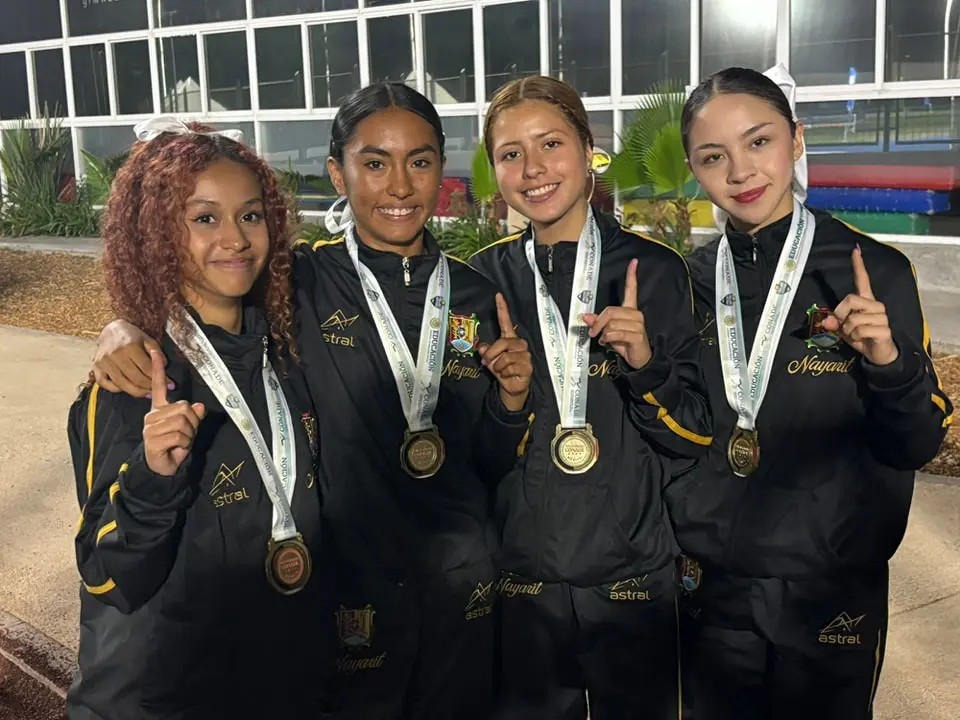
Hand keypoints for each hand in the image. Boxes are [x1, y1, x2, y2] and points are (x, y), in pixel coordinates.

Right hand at [94, 320, 171, 397]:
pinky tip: (129, 388)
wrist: (110, 331)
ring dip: (137, 392)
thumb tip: (164, 368)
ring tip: (147, 393)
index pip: (147, 368)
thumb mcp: (147, 339)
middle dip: (150, 387)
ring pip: (123, 384)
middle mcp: (115, 354)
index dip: (160, 378)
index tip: (171, 384)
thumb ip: (156, 352)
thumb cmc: (132, 336)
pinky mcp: (95, 368)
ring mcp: (103, 362)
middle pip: (136, 378)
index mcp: (129, 346)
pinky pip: (107, 385)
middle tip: (158, 391)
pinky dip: (118, 389)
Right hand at [143, 349, 204, 475]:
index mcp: (160, 408)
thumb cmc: (175, 446)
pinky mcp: (152, 439)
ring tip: (180, 442)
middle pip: (184, 407)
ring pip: (183, 422)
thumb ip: (194, 416)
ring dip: (188, 435)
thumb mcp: (189, 429)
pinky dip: (184, 443)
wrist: (163, 467)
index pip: (158, 386)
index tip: (154, 351)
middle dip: (192, 423)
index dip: (158, 369)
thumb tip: (200, 406)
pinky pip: (179, 435)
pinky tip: (175, 448)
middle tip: (186, 434)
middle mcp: (153, 415)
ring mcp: (150, 426)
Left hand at [477, 294, 532, 411]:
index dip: (502, 309)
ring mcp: (525, 355)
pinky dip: (505, 373)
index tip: (498, 296)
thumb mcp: (490, 360)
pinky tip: (509, 375)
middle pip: (503, 342)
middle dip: (492, 354)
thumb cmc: (502, 370)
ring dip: (498, 366)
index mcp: (509, 339)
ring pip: (505, 357)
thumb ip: (486, 351)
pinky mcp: (528, 366)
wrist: (511, 386)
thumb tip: (482, 347)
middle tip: (488, 362)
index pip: (506, 322)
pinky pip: (510, 368)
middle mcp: (519, 344)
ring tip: (501, 370)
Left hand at [583, 259, 651, 369]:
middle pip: (610, 311)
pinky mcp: (637, 335)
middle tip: (593, 332)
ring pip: (610, 324)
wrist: (640, 360)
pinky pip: (614, 333)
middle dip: (597, 322)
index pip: (632, 289)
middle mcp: (636, 314)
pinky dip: (606, 339)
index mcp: (630, 309)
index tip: (634, 261)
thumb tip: (585, 316)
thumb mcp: (608, 332)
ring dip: (602, 333)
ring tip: (604, 339)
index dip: (631, 275)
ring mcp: (638, 324)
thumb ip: (598, 322)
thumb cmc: (625, 343)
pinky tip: (608, 342)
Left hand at [821, 246, 897, 365]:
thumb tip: (826, 321)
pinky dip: (855, 338)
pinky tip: (863, 340)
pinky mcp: (884, 329)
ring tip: (856, 335)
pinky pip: (860, 331)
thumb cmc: (861, 338)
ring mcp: (882, 316)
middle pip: (850, 299)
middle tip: (843, 325)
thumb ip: (834, 323)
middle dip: (841, 314)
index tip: (855, 250)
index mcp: (866, 301)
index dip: (858, 266)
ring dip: (848, 331)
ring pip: (853, 319)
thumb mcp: (843, 330)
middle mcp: (875, 305)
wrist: (878, 354)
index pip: (862, 280)